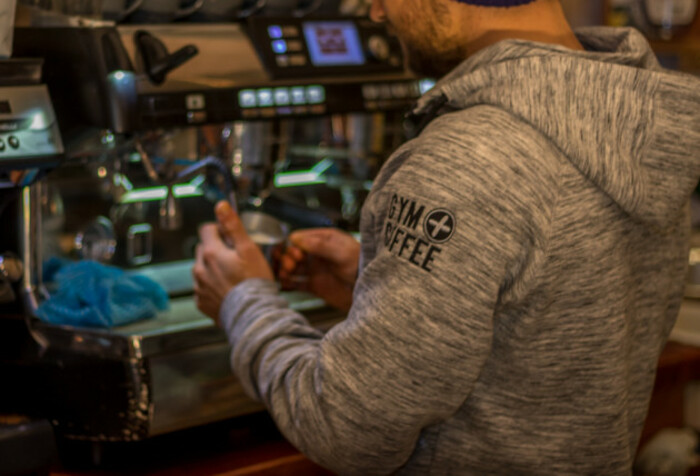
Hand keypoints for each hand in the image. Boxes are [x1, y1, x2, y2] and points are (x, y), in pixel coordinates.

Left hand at [192, 201, 273, 322]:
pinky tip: (228, 289)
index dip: (219, 230)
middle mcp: (200, 268)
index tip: (231, 238)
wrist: (253, 314)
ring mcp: (199, 286)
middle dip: (216, 249)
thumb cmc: (254, 283)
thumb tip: (221, 206)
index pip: (206, 229)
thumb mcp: (248, 249)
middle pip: (203, 248)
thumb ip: (233, 226)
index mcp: (210, 252)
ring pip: (202, 268)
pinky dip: (212, 286)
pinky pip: (203, 287)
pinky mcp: (201, 302)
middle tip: (235, 258)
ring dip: (213, 268)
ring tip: (233, 276)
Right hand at [278, 228, 359, 311]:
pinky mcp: (315, 285)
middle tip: (291, 266)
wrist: (371, 290)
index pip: (299, 238)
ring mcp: (315, 270)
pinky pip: (296, 283)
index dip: (293, 245)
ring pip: (292, 267)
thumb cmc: (362, 266)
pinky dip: (288, 283)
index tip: (296, 254)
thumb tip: (297, 239)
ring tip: (285, 275)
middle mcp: (317, 253)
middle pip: (292, 252)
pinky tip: (285, 283)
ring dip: (284, 270)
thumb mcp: (342, 253)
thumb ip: (320, 246)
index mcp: (324, 240)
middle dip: (287, 258)